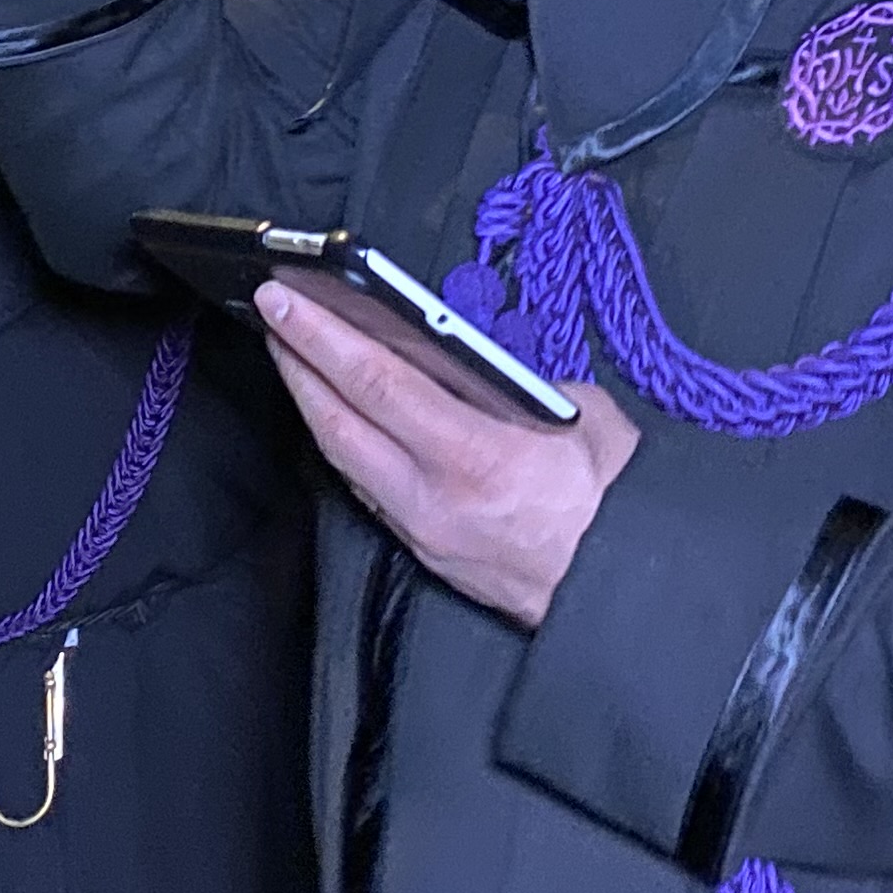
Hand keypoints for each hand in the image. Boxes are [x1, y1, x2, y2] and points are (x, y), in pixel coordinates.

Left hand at [255, 280, 635, 625]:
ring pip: (341, 457)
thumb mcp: (587, 421)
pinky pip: (362, 487)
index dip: (323, 337)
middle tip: (272, 312)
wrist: (621, 593)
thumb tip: (476, 360)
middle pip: (338, 420)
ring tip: (291, 352)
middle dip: (297, 361)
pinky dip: (338, 441)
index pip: (378, 385)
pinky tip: (330, 413)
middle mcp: (432, 496)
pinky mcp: (420, 549)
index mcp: (477, 457)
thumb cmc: (614, 505)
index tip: (286, 299)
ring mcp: (420, 528)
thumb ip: (524, 384)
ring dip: (309, 401)